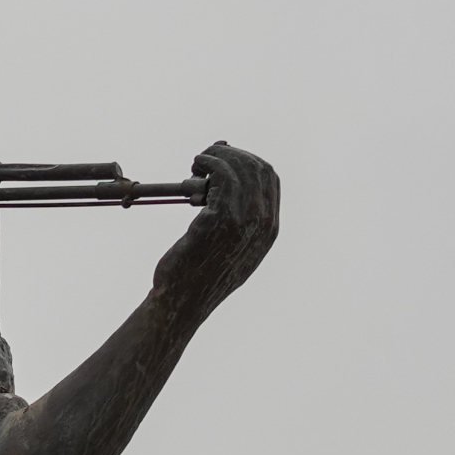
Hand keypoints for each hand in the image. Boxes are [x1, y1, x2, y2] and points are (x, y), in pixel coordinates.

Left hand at [150, 141, 280, 315]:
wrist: (184, 300)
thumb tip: (231, 184)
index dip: (249, 161)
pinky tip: (196, 167)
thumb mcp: (234, 250)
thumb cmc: (201, 275)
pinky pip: (220, 175)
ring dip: (218, 156)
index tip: (228, 159)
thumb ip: (242, 221)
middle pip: (258, 168)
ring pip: (240, 168)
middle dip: (234, 154)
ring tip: (199, 162)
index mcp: (270, 231)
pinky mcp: (219, 219)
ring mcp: (244, 221)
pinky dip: (208, 163)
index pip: (270, 179)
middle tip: (210, 155)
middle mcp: (263, 224)